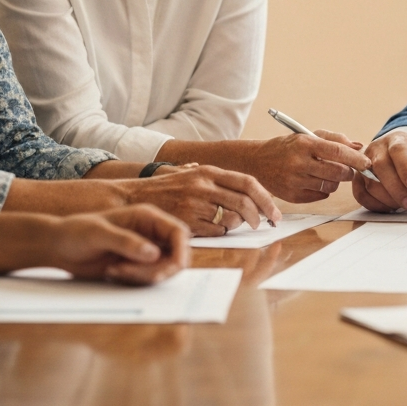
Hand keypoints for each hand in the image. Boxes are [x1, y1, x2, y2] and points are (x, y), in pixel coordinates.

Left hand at [50, 205, 190, 283]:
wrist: (59, 247)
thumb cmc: (76, 232)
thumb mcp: (99, 234)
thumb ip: (127, 242)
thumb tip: (154, 253)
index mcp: (147, 217)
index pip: (179, 233)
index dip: (182, 250)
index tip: (174, 267)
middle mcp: (150, 233)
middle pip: (176, 255)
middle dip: (159, 269)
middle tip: (129, 272)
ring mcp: (145, 251)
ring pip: (163, 270)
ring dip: (143, 276)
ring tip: (114, 270)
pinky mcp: (137, 266)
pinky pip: (148, 279)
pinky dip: (134, 281)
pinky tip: (112, 273)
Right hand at [118, 165, 281, 234]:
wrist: (131, 198)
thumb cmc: (164, 188)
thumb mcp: (190, 174)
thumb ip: (214, 178)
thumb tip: (244, 187)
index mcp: (209, 171)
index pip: (248, 182)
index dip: (266, 198)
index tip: (275, 212)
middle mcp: (204, 185)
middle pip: (244, 203)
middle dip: (259, 216)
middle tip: (263, 224)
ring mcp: (195, 204)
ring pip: (231, 219)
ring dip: (237, 226)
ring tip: (232, 225)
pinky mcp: (187, 221)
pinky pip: (215, 232)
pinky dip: (219, 233)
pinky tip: (211, 229)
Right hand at [243, 130, 370, 202]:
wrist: (258, 162)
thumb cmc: (288, 146)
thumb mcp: (308, 136)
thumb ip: (335, 140)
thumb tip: (359, 146)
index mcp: (304, 143)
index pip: (338, 152)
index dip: (356, 158)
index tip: (367, 162)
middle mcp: (298, 162)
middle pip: (338, 172)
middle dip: (349, 171)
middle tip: (348, 169)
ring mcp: (295, 181)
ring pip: (331, 185)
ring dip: (336, 180)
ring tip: (327, 173)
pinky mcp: (293, 196)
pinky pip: (321, 195)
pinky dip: (324, 189)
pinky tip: (315, 180)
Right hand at [359, 131, 406, 210]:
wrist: (395, 152)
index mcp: (396, 140)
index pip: (398, 150)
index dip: (406, 168)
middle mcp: (377, 148)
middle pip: (381, 167)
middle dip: (396, 189)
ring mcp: (363, 163)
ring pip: (369, 182)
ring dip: (387, 199)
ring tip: (402, 205)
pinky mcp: (356, 177)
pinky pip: (360, 194)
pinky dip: (375, 205)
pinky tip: (389, 208)